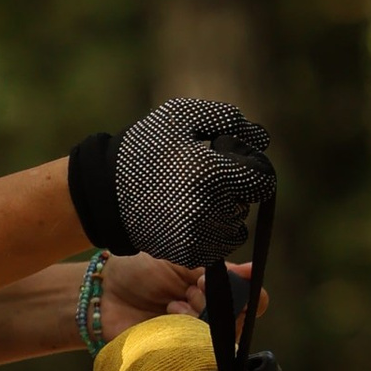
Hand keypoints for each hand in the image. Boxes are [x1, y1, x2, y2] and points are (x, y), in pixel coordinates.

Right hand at [69, 98, 272, 260]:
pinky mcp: (191, 253)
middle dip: (233, 188)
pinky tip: (192, 215)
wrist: (108, 190)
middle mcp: (207, 207)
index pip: (260, 179)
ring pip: (236, 225)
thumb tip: (262, 138)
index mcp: (208, 172)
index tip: (232, 163)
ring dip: (224, 210)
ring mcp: (198, 235)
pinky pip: (221, 245)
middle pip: (246, 201)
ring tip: (194, 195)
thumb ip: (227, 120)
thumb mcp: (183, 117)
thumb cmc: (147, 146)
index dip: (251, 167)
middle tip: (204, 178)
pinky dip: (214, 231)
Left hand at [99, 252, 264, 342]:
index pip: (252, 300)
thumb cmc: (139, 271)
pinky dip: (186, 334)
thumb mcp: (180, 260)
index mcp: (216, 290)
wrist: (102, 296)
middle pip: (239, 322)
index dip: (240, 292)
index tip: (209, 279)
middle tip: (188, 291)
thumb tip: (253, 271)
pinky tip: (167, 320)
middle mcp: (212, 317)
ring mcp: (197, 339)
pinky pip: (200, 353)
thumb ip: (216, 269)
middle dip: (213, 303)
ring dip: (198, 318)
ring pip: (221, 339)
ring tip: (172, 306)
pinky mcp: (182, 358)